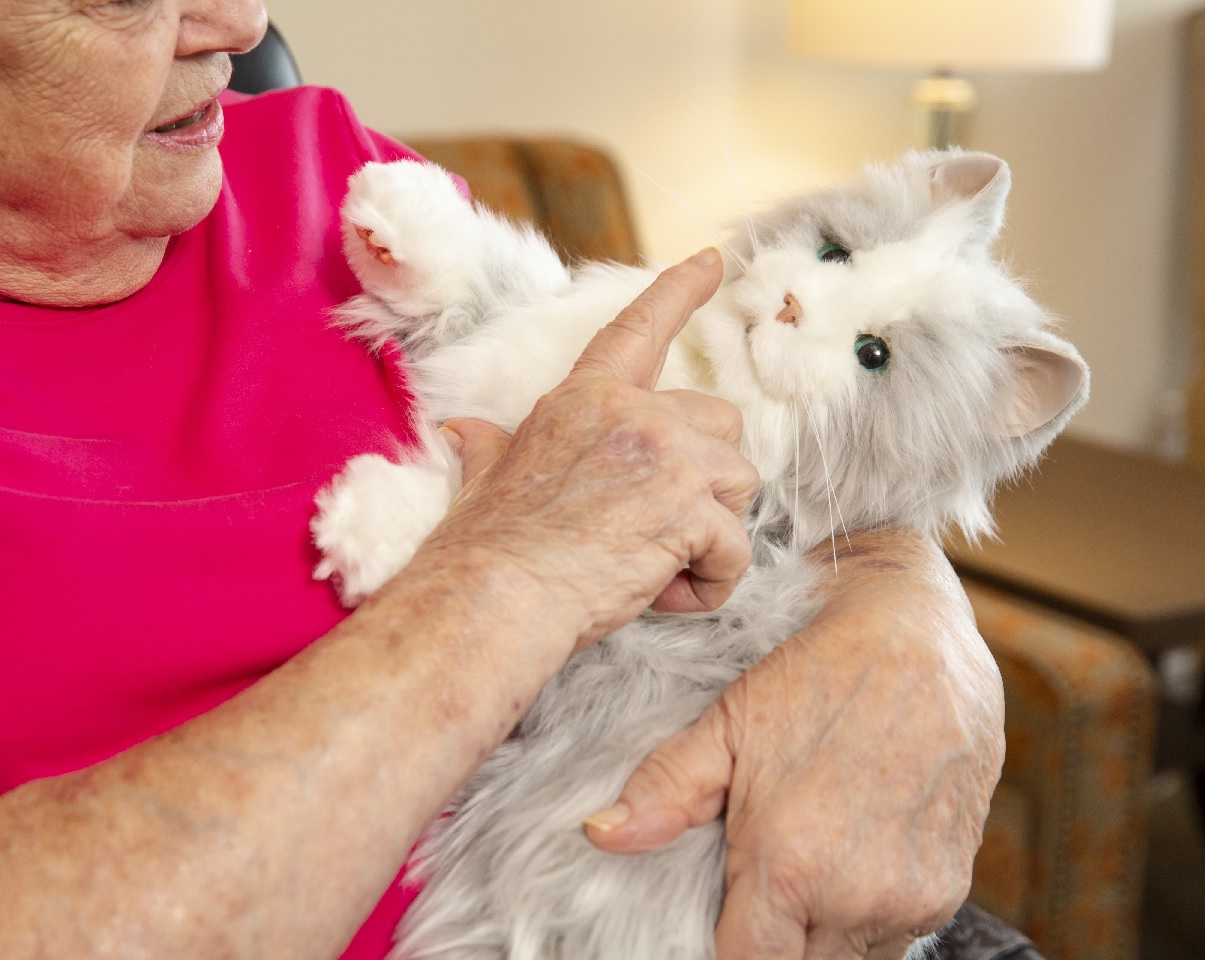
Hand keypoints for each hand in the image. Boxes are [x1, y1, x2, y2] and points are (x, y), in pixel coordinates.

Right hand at [420, 249, 760, 649]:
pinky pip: (735, 548)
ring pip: (739, 483)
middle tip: (660, 523)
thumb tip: (465, 430)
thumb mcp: (485, 475)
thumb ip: (490, 445)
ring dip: (711, 531)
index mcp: (585, 399)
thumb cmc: (485, 546)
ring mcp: (666, 457)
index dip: (680, 290)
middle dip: (707, 474)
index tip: (712, 259)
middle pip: (721, 422)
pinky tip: (662, 596)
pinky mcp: (689, 509)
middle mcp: (634, 415)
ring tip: (654, 567)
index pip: (639, 329)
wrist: (492, 596)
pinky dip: (710, 582)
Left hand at [584, 528, 1004, 959]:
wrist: (918, 631)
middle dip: (772, 945)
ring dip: (821, 938)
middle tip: (754, 897)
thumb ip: (667, 790)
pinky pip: (898, 937)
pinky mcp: (949, 886)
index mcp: (791, 863)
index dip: (723, 952)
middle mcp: (857, 894)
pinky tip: (849, 865)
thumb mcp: (731, 724)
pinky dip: (869, 921)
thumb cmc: (820, 672)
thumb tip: (602, 834)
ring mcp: (911, 895)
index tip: (715, 923)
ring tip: (803, 875)